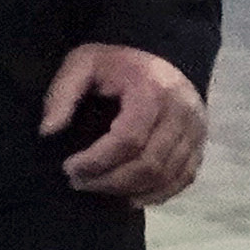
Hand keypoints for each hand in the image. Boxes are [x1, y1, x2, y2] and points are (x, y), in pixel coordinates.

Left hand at [44, 42, 206, 205]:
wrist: (162, 52)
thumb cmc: (117, 63)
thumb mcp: (83, 64)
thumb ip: (62, 94)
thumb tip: (48, 131)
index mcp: (153, 90)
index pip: (128, 139)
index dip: (97, 161)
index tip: (69, 167)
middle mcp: (182, 111)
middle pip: (149, 164)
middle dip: (109, 181)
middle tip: (79, 182)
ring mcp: (196, 129)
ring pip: (166, 176)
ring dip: (129, 191)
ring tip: (99, 188)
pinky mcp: (201, 142)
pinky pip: (184, 178)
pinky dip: (157, 194)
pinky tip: (130, 197)